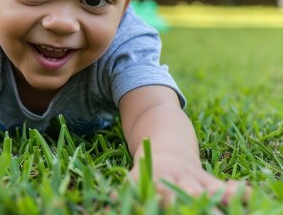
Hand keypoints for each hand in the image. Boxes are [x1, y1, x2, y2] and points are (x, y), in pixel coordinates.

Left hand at [129, 153, 249, 205]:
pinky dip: (234, 190)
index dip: (160, 198)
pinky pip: (223, 186)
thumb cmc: (150, 173)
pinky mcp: (208, 180)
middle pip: (181, 191)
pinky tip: (247, 194)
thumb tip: (106, 202)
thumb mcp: (134, 179)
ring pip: (205, 188)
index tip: (158, 204)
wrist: (167, 149)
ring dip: (212, 194)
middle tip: (191, 198)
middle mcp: (173, 178)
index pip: (154, 192)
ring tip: (219, 198)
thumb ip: (126, 192)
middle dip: (186, 197)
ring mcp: (193, 178)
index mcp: (152, 180)